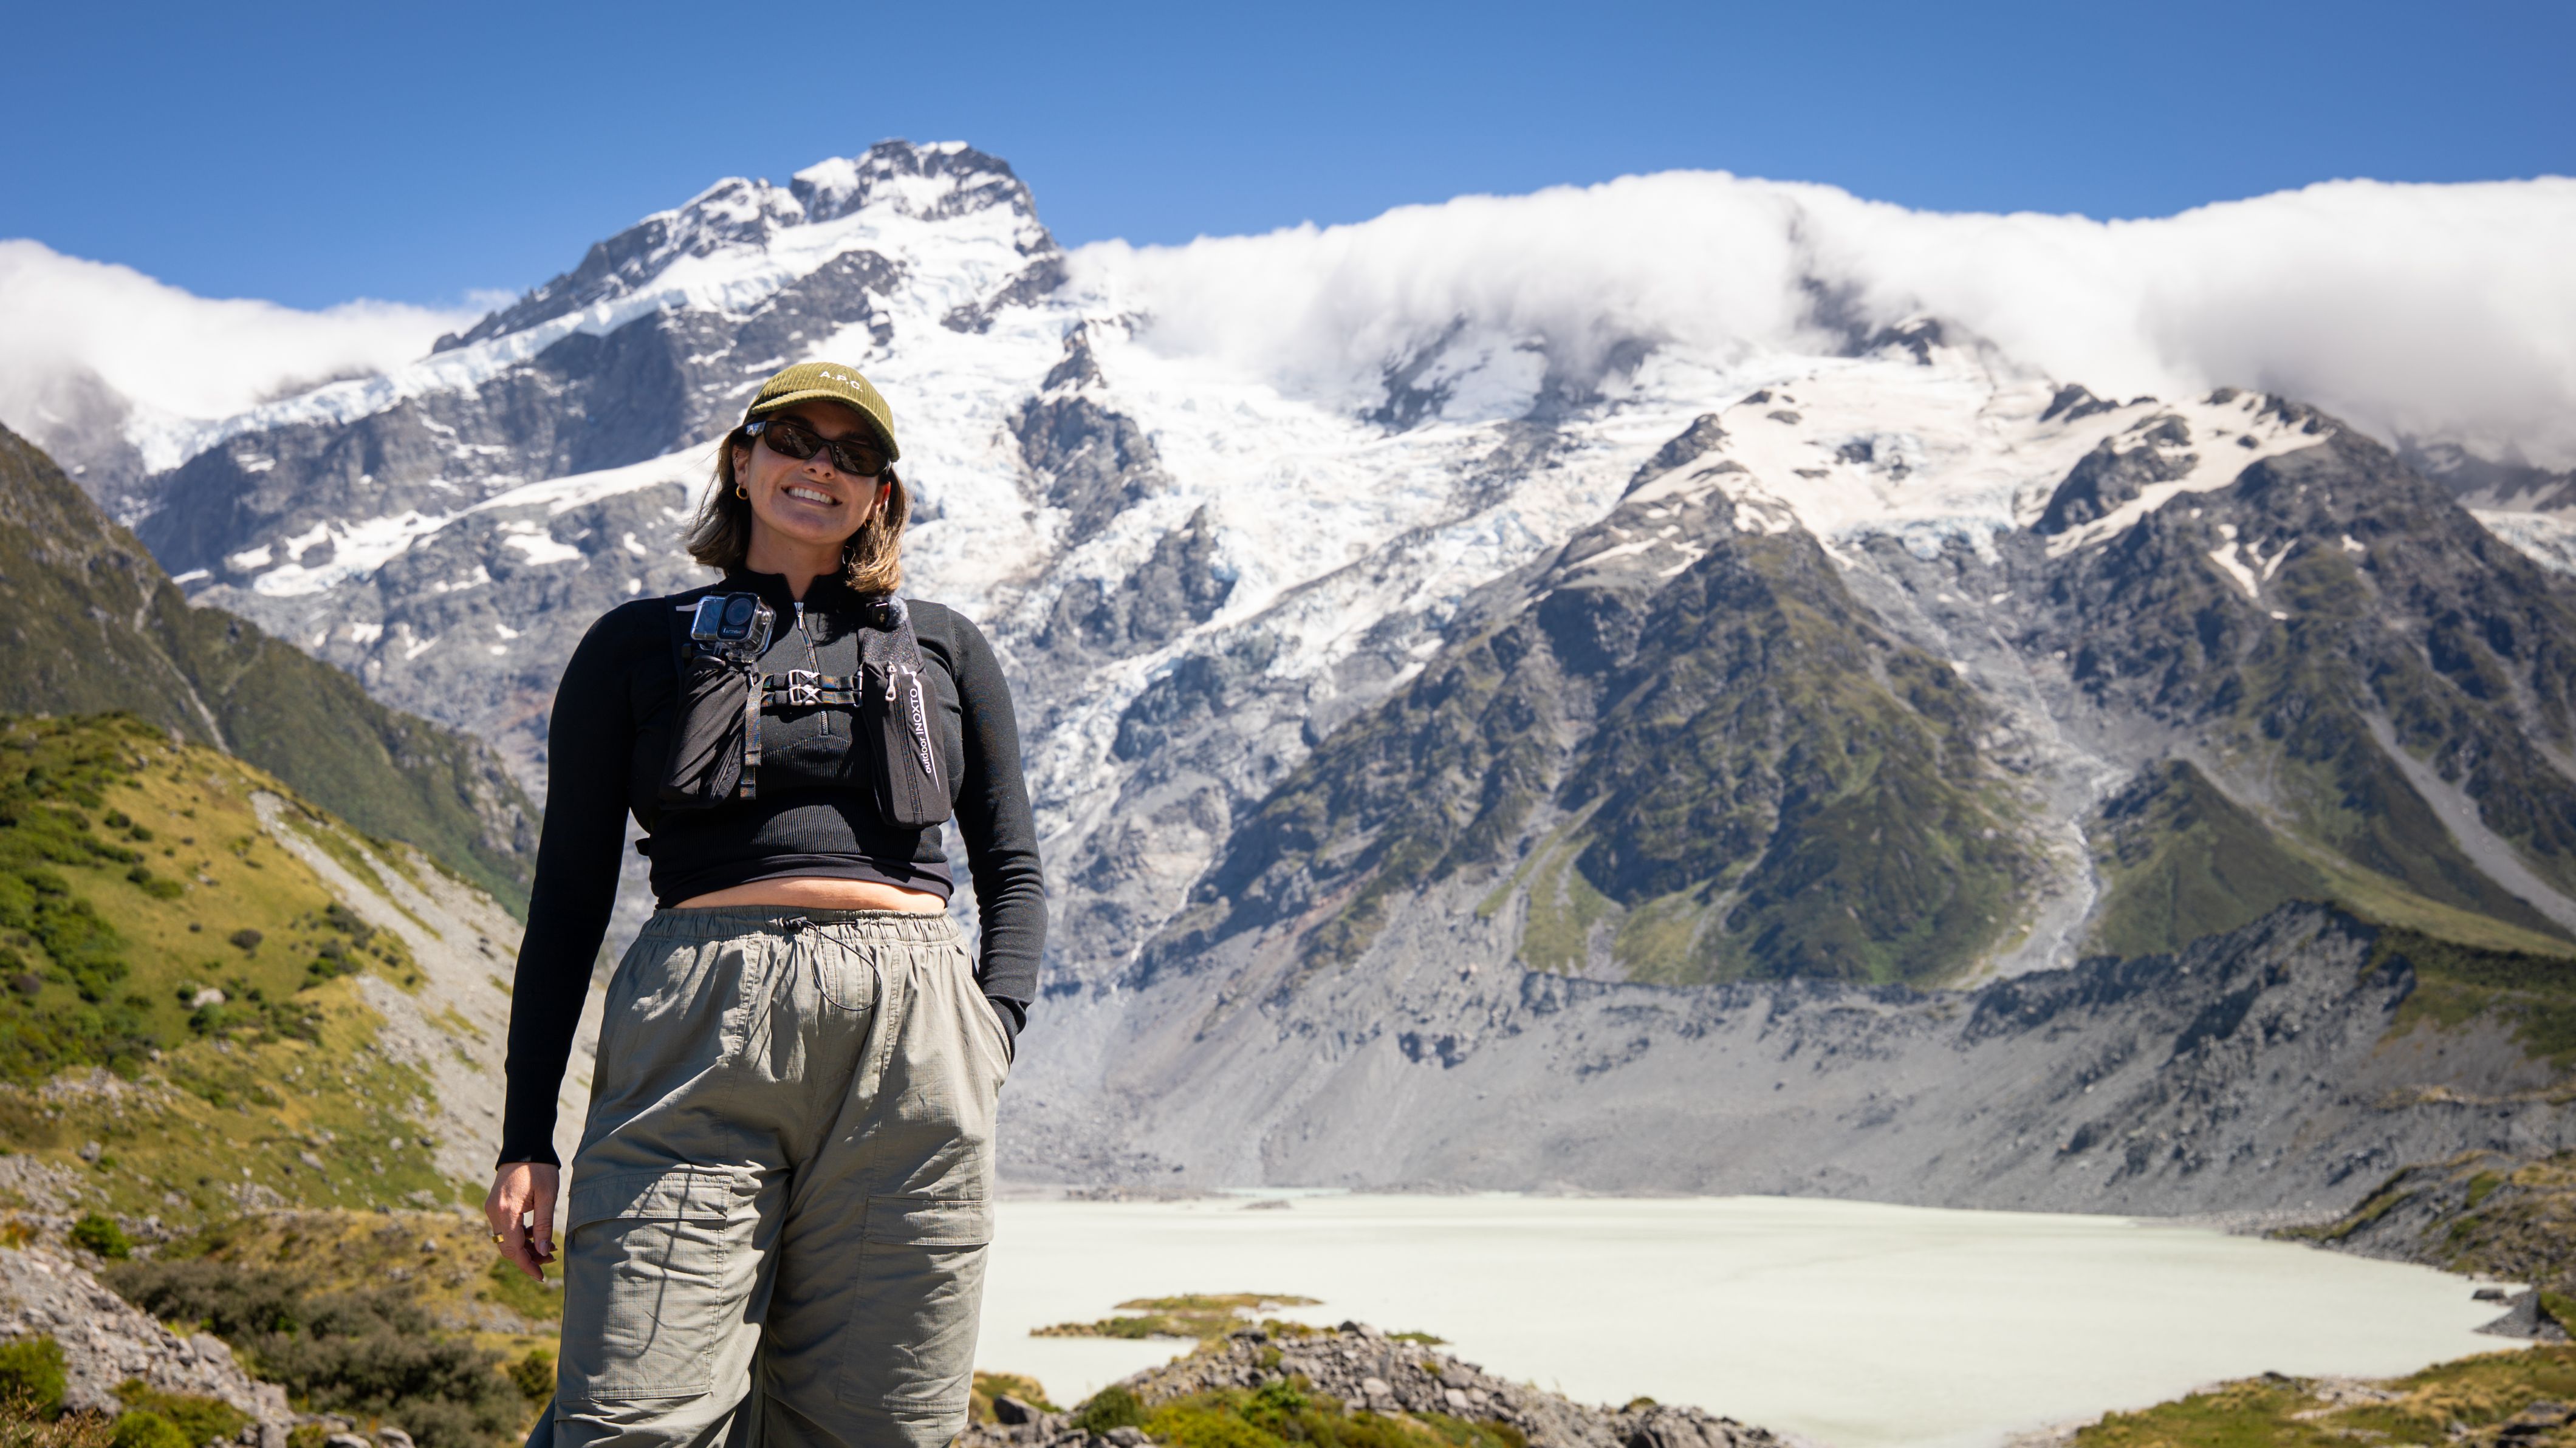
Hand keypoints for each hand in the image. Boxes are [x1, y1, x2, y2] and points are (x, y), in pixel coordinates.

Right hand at [486, 1161, 561, 1280]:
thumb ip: (544, 1224)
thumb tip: (544, 1252)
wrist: (524, 1146)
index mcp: (506, 1210)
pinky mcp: (494, 1207)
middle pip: (508, 1247)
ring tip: (550, 1248)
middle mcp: (493, 1212)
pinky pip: (505, 1229)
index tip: (540, 1276)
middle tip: (551, 1259)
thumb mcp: (547, 1196)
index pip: (514, 1248)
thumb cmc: (539, 1168)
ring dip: (525, 1247)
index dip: (527, 1265)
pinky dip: (520, 1236)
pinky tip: (537, 1235)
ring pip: (506, 1240)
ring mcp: (491, 1209)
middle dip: (528, 1257)